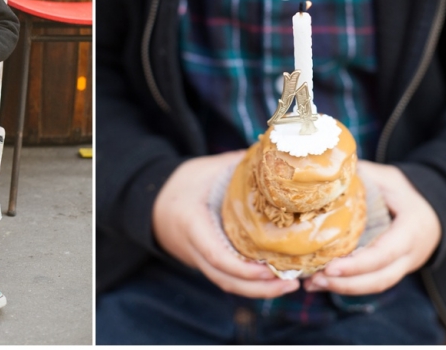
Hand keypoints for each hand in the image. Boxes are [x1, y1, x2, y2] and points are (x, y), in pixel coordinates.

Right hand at [153, 151, 300, 297]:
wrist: (153, 199)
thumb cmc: (183, 182)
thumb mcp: (208, 168)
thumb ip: (239, 164)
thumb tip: (275, 154)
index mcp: (192, 223)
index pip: (215, 254)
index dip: (242, 268)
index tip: (269, 270)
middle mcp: (193, 248)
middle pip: (224, 279)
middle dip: (258, 288)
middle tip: (292, 283)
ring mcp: (197, 259)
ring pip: (226, 283)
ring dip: (258, 290)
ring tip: (289, 285)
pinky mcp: (205, 262)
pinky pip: (227, 278)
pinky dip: (249, 283)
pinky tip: (273, 279)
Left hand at [303, 161, 440, 294]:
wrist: (430, 207)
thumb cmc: (404, 189)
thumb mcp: (387, 178)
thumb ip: (361, 175)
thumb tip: (326, 167)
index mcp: (411, 230)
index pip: (384, 253)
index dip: (358, 264)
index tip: (330, 268)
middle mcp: (410, 254)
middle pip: (379, 279)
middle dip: (346, 283)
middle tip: (314, 280)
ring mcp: (403, 266)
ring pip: (375, 285)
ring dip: (342, 288)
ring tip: (312, 284)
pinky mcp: (391, 269)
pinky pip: (371, 282)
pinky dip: (347, 285)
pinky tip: (321, 282)